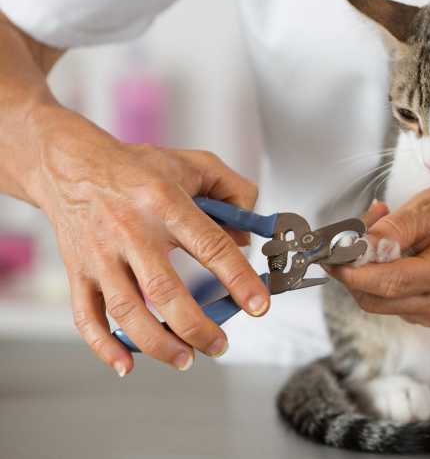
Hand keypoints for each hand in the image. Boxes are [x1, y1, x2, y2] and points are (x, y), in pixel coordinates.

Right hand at [27, 106, 268, 375]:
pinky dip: (104, 345)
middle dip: (196, 326)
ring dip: (158, 343)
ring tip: (186, 359)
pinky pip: (86, 315)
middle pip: (165, 290)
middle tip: (220, 345)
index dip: (238, 279)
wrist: (72, 165)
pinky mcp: (78, 271)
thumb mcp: (196, 164)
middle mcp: (131, 230)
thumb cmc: (139, 168)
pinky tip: (127, 364)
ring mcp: (100, 254)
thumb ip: (234, 193)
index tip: (258, 306)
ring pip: (127, 309)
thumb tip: (248, 238)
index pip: (210, 246)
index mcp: (165, 202)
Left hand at [329, 184, 429, 326]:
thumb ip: (397, 227)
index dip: (352, 271)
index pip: (387, 283)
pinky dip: (378, 276)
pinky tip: (391, 249)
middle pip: (375, 299)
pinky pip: (389, 300)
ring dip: (365, 270)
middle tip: (353, 230)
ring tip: (380, 228)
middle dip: (352, 268)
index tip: (329, 253)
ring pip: (377, 301)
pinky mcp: (427, 312)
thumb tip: (360, 246)